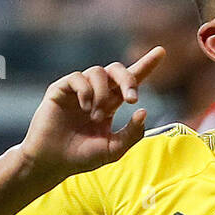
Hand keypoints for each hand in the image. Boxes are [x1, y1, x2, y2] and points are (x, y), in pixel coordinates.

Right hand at [21, 47, 164, 182]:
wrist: (53, 162)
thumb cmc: (81, 157)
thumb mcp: (114, 149)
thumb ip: (132, 133)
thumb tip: (143, 111)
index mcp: (110, 104)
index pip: (131, 80)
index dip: (146, 65)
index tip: (161, 52)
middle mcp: (95, 93)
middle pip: (116, 69)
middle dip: (128, 79)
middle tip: (132, 98)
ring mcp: (78, 90)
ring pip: (98, 71)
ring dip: (103, 94)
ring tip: (96, 116)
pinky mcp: (60, 89)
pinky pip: (78, 77)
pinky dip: (86, 91)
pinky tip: (85, 107)